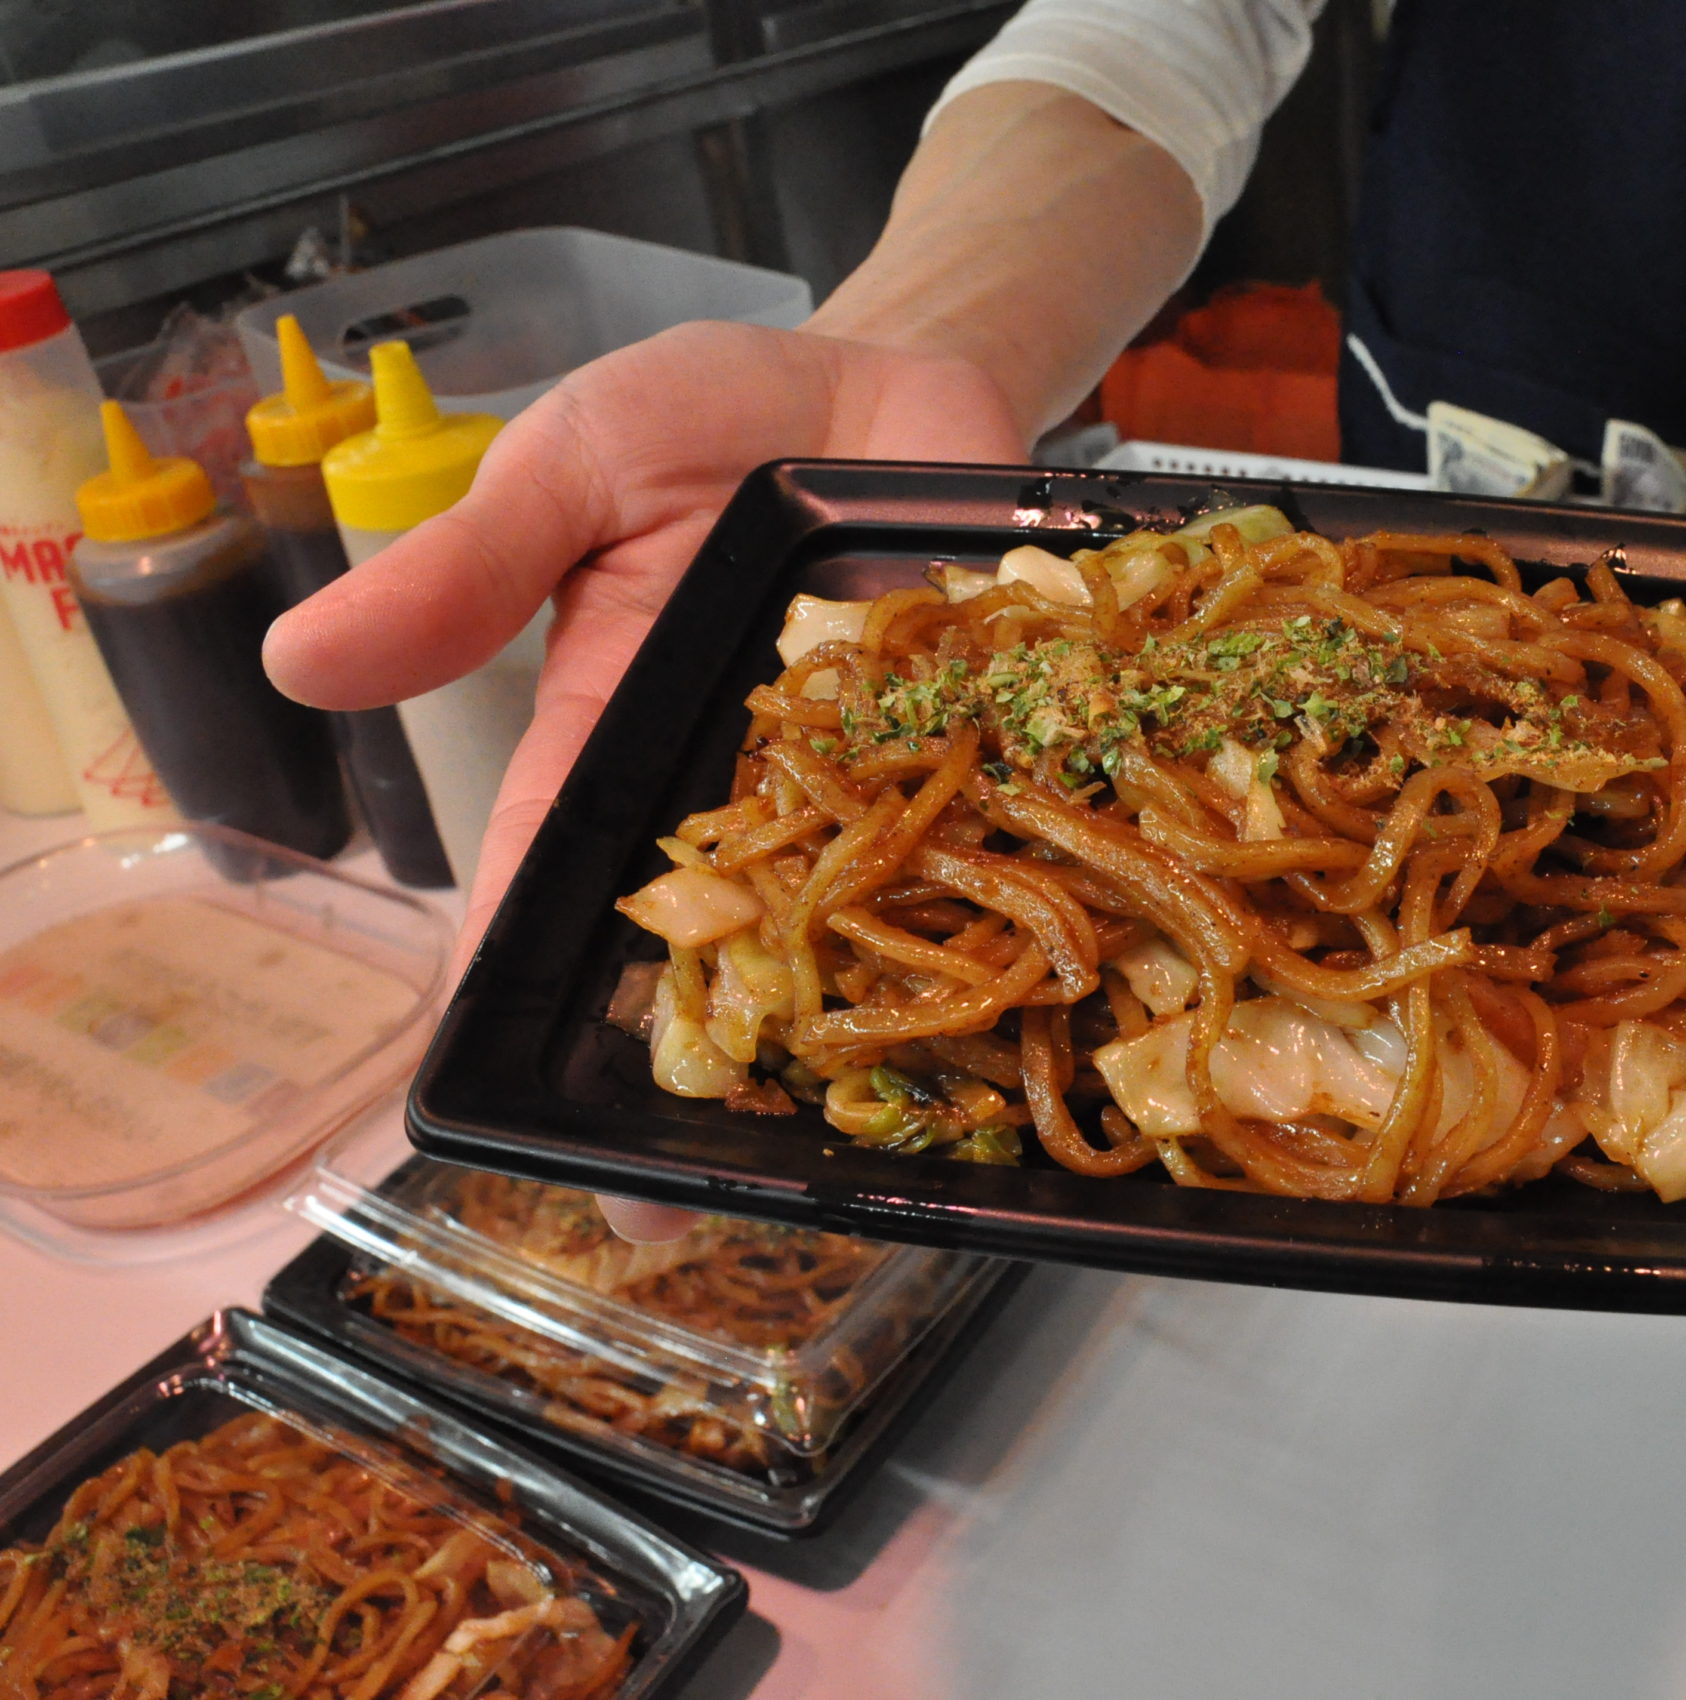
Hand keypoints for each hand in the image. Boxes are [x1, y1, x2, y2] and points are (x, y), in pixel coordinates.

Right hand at [264, 325, 1017, 1246]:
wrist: (896, 369)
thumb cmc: (714, 414)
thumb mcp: (578, 464)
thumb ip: (477, 562)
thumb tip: (305, 657)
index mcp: (626, 735)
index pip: (558, 880)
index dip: (525, 995)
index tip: (511, 1112)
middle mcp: (751, 787)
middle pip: (715, 948)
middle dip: (694, 1074)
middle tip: (682, 1222)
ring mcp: (877, 778)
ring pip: (859, 932)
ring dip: (857, 1038)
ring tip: (848, 1170)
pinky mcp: (992, 748)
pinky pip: (997, 848)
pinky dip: (1008, 923)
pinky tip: (1021, 1032)